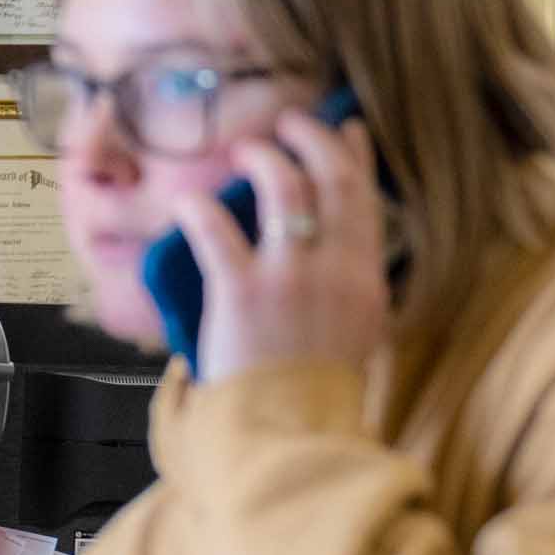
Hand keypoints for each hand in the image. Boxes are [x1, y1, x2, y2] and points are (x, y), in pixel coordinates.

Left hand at [168, 109, 392, 385]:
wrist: (291, 433)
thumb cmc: (316, 389)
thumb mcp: (357, 331)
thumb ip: (349, 283)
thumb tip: (332, 242)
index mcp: (366, 279)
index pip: (365, 198)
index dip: (354, 154)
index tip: (345, 126)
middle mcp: (334, 268)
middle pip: (331, 179)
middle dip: (312, 138)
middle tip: (291, 122)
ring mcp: (288, 276)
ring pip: (282, 189)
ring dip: (263, 158)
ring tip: (246, 149)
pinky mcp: (240, 291)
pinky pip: (216, 230)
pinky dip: (199, 208)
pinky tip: (188, 200)